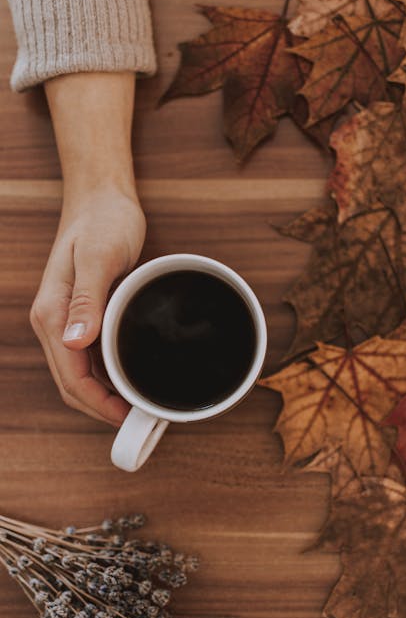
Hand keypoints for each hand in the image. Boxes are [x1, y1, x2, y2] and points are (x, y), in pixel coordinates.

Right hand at [30, 188, 145, 425]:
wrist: (102, 198)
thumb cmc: (103, 221)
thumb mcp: (99, 257)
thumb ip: (86, 298)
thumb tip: (73, 342)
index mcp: (52, 314)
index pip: (70, 377)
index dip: (98, 404)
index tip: (129, 417)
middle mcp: (54, 323)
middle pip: (72, 384)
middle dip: (102, 408)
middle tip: (141, 419)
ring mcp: (66, 321)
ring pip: (80, 375)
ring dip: (105, 396)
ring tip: (138, 406)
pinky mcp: (82, 316)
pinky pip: (89, 358)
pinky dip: (107, 376)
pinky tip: (129, 380)